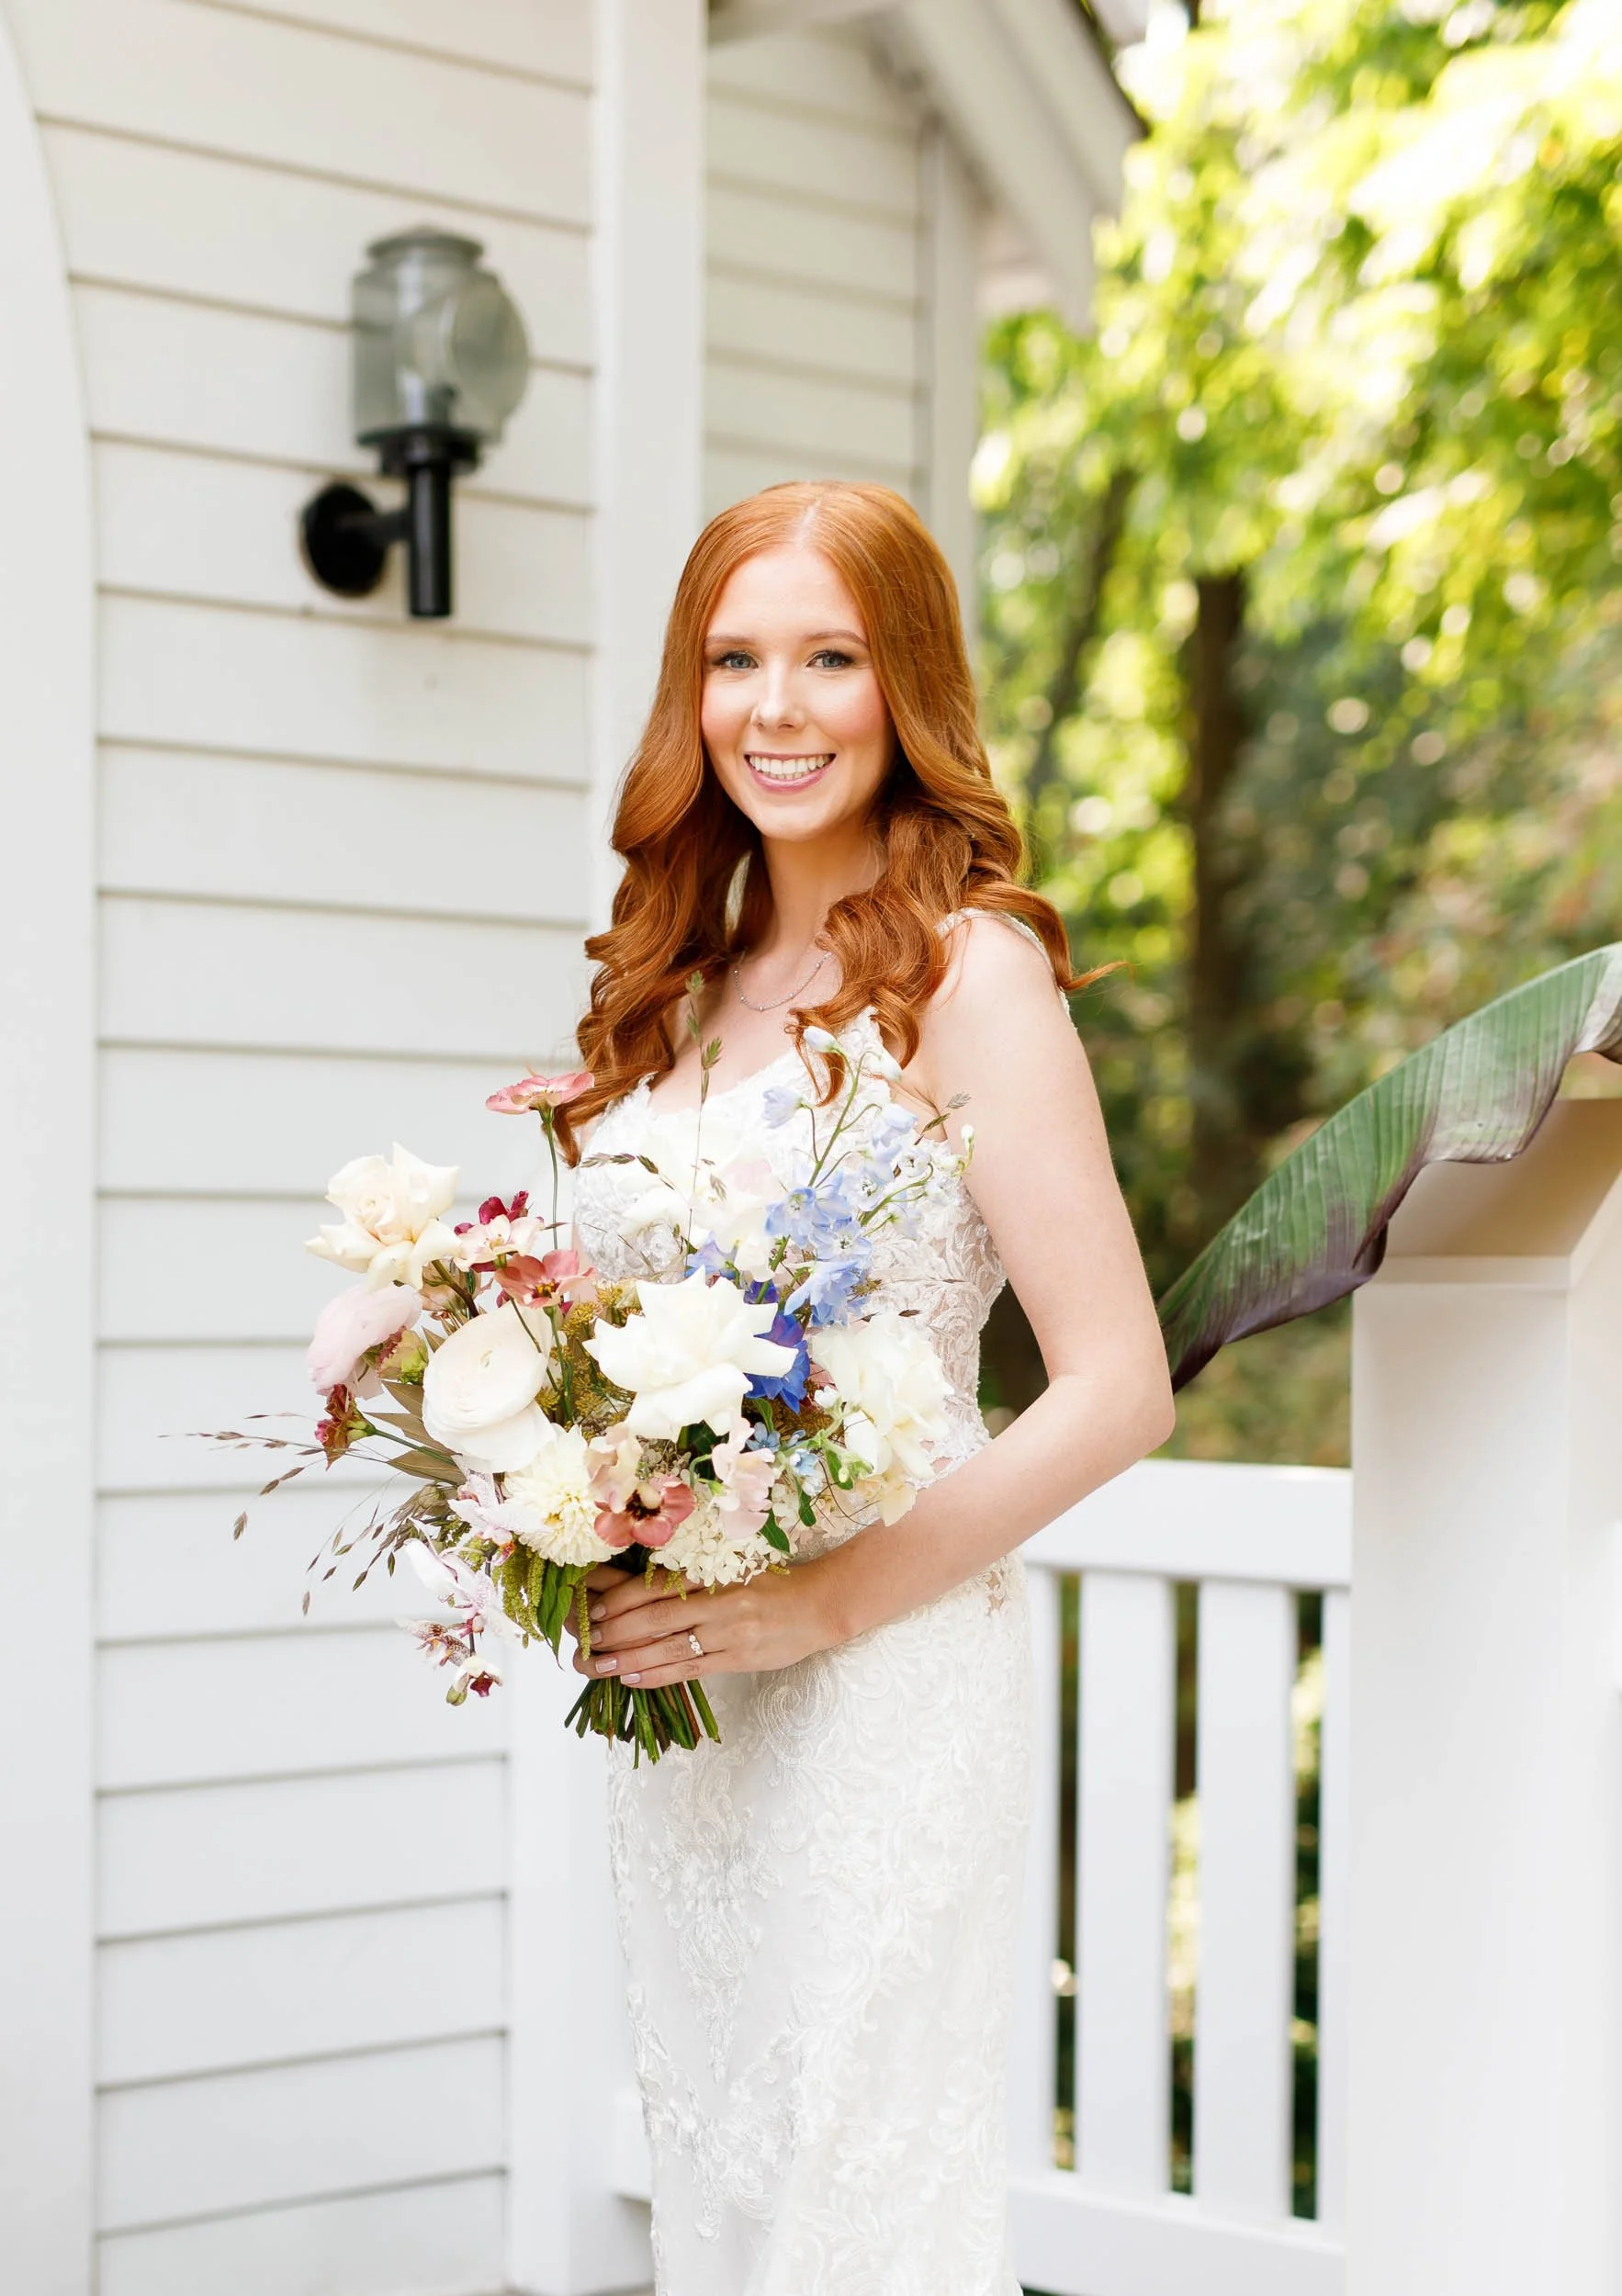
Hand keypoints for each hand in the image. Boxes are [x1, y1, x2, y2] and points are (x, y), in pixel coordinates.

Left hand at [563, 1557, 838, 1690]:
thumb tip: (637, 1591)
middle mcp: (716, 1601)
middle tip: (583, 1644)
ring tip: (597, 1667)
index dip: (619, 1600)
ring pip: (667, 1647)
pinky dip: (658, 1675)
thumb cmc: (771, 1583)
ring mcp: (728, 1632)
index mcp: (712, 1573)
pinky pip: (691, 1669)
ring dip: (628, 1659)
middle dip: (613, 1633)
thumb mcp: (730, 1569)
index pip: (655, 1587)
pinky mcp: (739, 1659)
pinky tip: (633, 1679)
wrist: (820, 1603)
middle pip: (654, 1618)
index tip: (591, 1611)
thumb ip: (689, 1580)